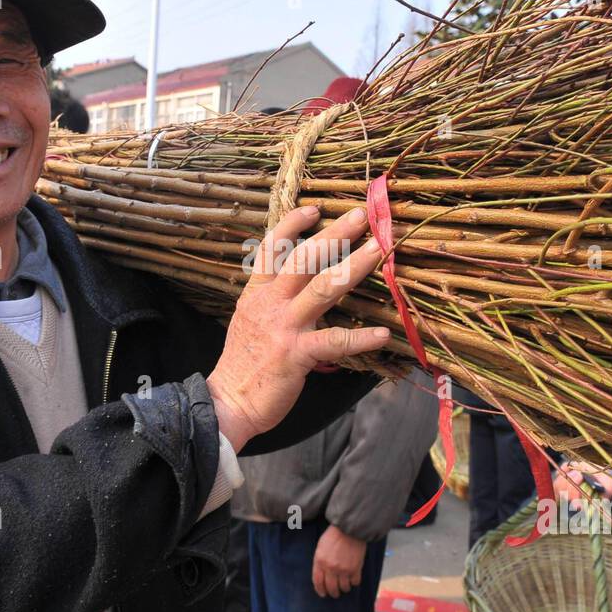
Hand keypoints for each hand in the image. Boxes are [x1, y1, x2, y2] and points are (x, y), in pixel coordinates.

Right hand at [206, 204, 388, 449]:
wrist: (227, 403)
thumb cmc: (243, 365)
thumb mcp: (249, 321)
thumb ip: (271, 300)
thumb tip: (295, 285)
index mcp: (257, 294)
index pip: (271, 249)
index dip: (292, 225)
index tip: (314, 208)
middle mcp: (270, 304)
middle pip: (304, 258)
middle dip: (334, 234)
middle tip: (360, 215)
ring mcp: (284, 327)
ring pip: (323, 288)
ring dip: (353, 266)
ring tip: (378, 250)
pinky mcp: (297, 354)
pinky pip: (335, 341)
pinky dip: (361, 338)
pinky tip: (383, 334)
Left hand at [312, 524, 366, 598]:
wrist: (349, 529)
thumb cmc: (333, 536)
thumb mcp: (320, 547)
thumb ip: (319, 562)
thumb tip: (321, 575)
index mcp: (320, 562)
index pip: (318, 582)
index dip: (320, 590)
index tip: (323, 594)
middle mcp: (331, 568)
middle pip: (331, 588)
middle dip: (333, 593)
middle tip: (335, 593)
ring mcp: (344, 569)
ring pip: (344, 588)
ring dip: (344, 589)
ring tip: (345, 587)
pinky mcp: (356, 568)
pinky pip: (355, 582)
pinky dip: (354, 582)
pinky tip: (353, 579)